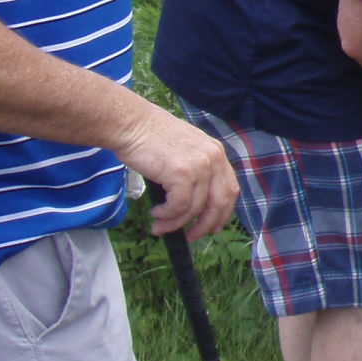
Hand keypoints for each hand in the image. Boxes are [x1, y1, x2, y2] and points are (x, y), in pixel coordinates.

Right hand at [114, 106, 238, 240]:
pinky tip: (156, 213)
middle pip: (219, 202)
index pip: (229, 189)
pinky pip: (179, 207)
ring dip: (176, 222)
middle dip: (206, 225)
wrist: (132, 124)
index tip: (213, 228)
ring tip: (160, 225)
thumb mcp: (184, 151)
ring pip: (195, 208)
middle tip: (190, 237)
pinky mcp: (183, 173)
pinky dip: (167, 216)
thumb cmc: (150, 138)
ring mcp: (200, 165)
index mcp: (216, 152)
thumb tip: (195, 205)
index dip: (223, 212)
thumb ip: (196, 171)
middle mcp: (213, 158)